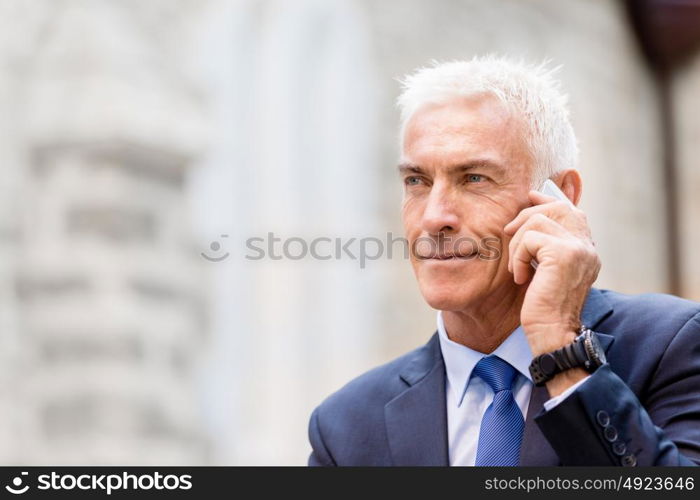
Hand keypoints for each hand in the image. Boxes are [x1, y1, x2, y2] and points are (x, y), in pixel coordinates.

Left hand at [503, 190, 600, 356]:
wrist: (552, 334)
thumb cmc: (544, 306)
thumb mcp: (546, 270)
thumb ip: (546, 244)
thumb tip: (532, 208)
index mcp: (586, 250)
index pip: (571, 210)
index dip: (547, 200)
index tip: (530, 198)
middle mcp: (587, 247)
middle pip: (555, 207)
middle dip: (526, 216)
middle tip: (509, 233)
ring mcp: (578, 249)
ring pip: (538, 220)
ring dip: (518, 243)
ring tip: (518, 266)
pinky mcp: (564, 254)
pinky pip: (529, 238)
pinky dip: (518, 257)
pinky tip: (521, 277)